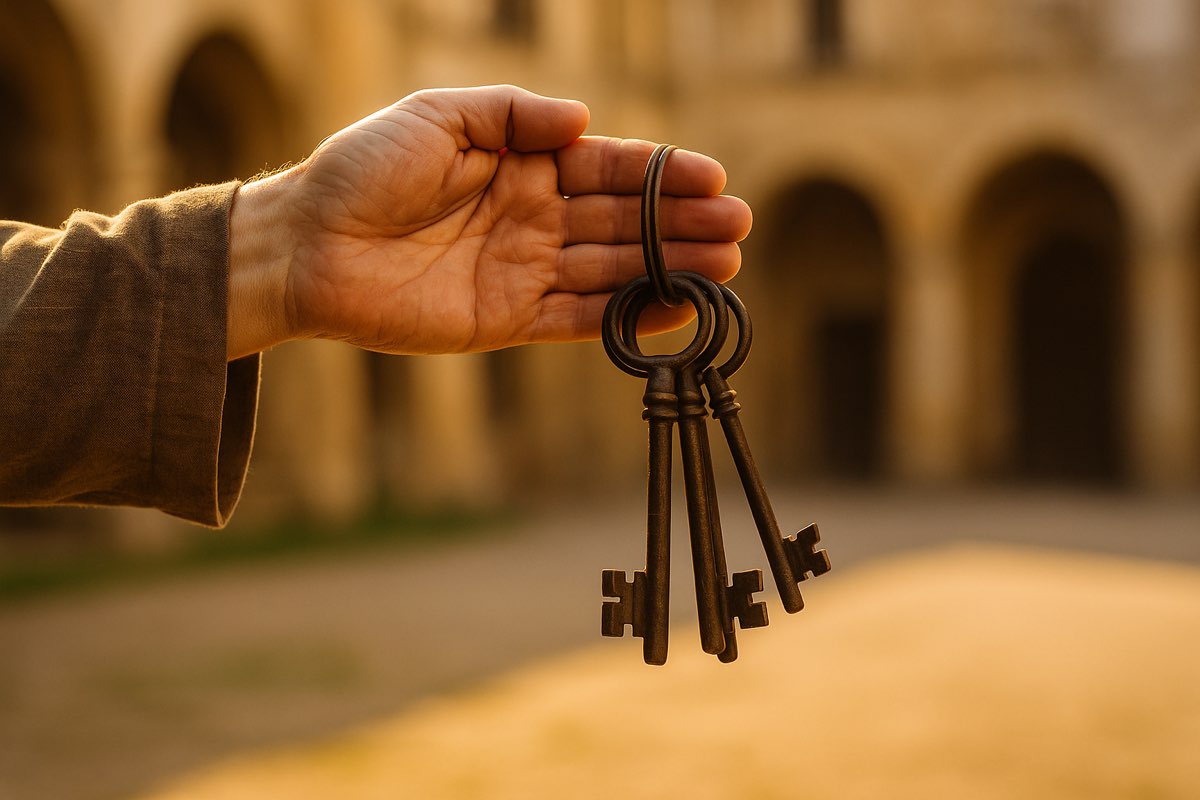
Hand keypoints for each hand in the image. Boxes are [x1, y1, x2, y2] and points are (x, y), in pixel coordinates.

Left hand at [227, 85, 752, 358]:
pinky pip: (576, 320)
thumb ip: (512, 114)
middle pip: (622, 222)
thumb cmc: (363, 169)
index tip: (713, 179)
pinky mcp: (506, 320)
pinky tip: (671, 310)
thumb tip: (584, 119)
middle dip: (681, 224)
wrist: (306, 245)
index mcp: (521, 164)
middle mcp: (532, 218)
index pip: (606, 168)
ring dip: (668, 270)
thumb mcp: (436, 114)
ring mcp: (522, 272)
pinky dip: (623, 318)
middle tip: (738, 229)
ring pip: (611, 272)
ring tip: (726, 269)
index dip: (660, 174)